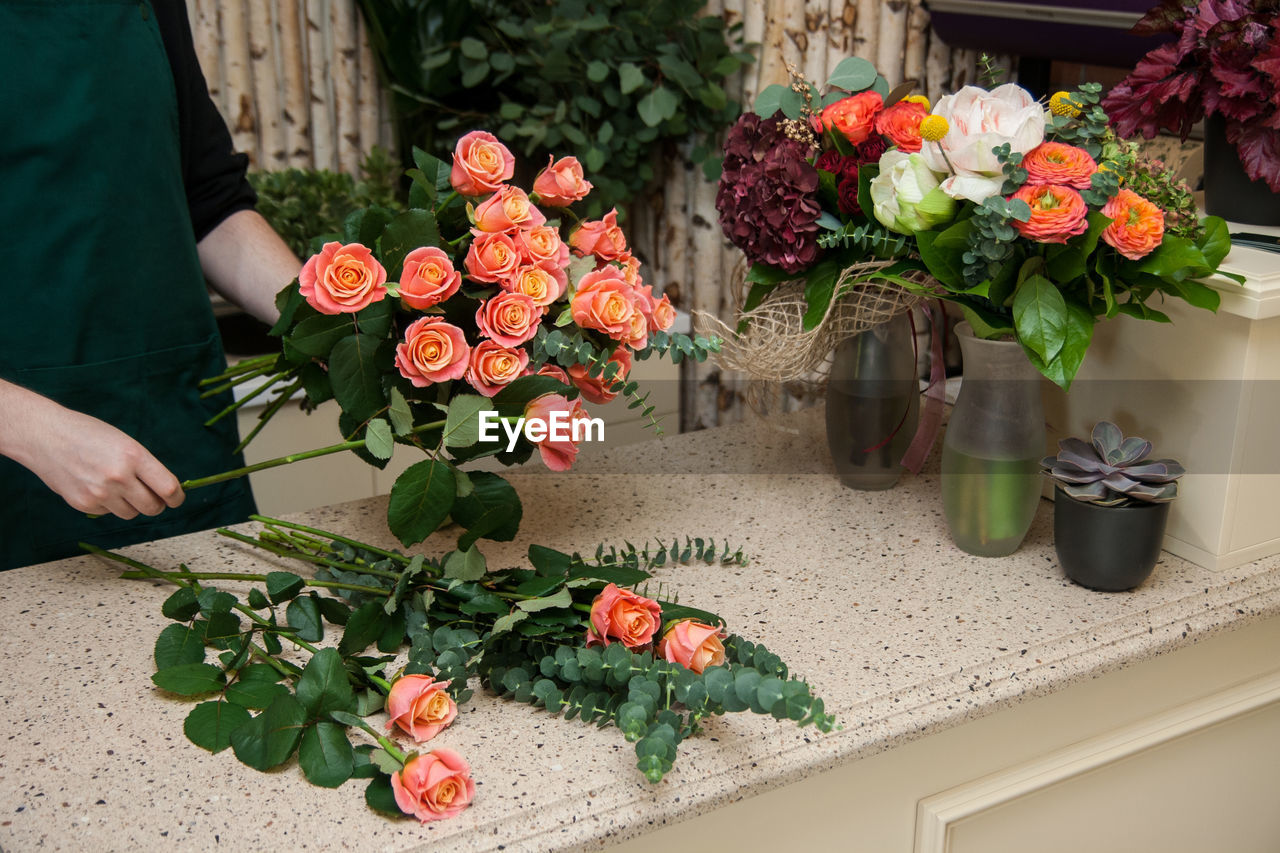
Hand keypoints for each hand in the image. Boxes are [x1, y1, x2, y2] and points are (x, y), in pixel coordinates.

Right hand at [0, 381, 184, 518]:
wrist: (44, 435)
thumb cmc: (88, 434)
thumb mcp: (124, 442)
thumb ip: (144, 466)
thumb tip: (165, 491)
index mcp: (133, 456)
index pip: (168, 488)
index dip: (176, 498)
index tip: (176, 499)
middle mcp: (118, 476)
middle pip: (152, 507)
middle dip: (156, 504)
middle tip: (151, 497)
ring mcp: (100, 493)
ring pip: (131, 513)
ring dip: (131, 505)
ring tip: (119, 487)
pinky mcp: (83, 504)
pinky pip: (108, 513)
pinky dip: (108, 505)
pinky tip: (96, 486)